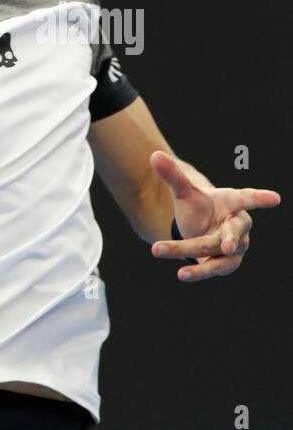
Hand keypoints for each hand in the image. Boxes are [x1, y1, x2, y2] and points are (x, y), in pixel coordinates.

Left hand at [148, 150, 280, 280]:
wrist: (200, 226)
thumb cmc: (199, 205)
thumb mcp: (184, 191)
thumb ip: (172, 175)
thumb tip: (154, 154)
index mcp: (232, 203)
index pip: (246, 198)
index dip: (259, 198)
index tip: (275, 198)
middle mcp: (238, 225)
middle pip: (231, 232)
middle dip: (229, 239)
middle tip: (225, 245)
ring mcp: (235, 246)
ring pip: (221, 254)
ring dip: (201, 262)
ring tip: (181, 271)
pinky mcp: (225, 262)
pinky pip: (214, 268)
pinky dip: (198, 273)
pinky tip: (182, 274)